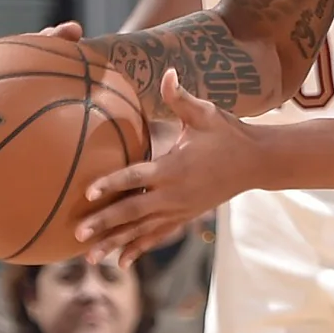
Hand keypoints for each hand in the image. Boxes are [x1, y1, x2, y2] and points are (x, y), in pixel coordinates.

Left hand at [75, 70, 257, 266]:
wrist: (256, 162)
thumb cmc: (228, 134)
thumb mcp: (205, 113)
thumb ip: (180, 97)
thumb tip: (168, 71)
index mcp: (174, 168)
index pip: (136, 177)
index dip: (111, 184)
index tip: (88, 194)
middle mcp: (174, 194)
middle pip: (132, 211)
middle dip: (104, 223)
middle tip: (77, 234)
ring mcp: (179, 209)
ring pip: (141, 230)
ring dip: (115, 243)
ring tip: (89, 257)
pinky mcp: (184, 216)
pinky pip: (157, 235)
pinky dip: (138, 248)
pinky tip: (121, 262)